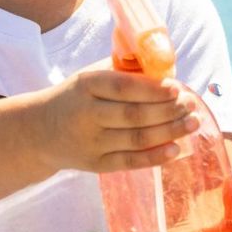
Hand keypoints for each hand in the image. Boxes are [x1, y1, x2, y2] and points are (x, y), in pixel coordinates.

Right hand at [43, 63, 198, 174]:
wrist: (38, 131)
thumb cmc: (76, 97)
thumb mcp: (89, 76)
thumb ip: (122, 70)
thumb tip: (166, 67)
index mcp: (85, 85)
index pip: (123, 88)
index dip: (153, 89)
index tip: (177, 88)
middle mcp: (86, 115)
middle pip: (134, 115)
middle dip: (169, 111)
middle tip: (192, 105)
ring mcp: (90, 143)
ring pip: (136, 139)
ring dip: (169, 132)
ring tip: (193, 123)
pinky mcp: (94, 165)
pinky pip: (129, 162)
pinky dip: (155, 157)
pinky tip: (176, 149)